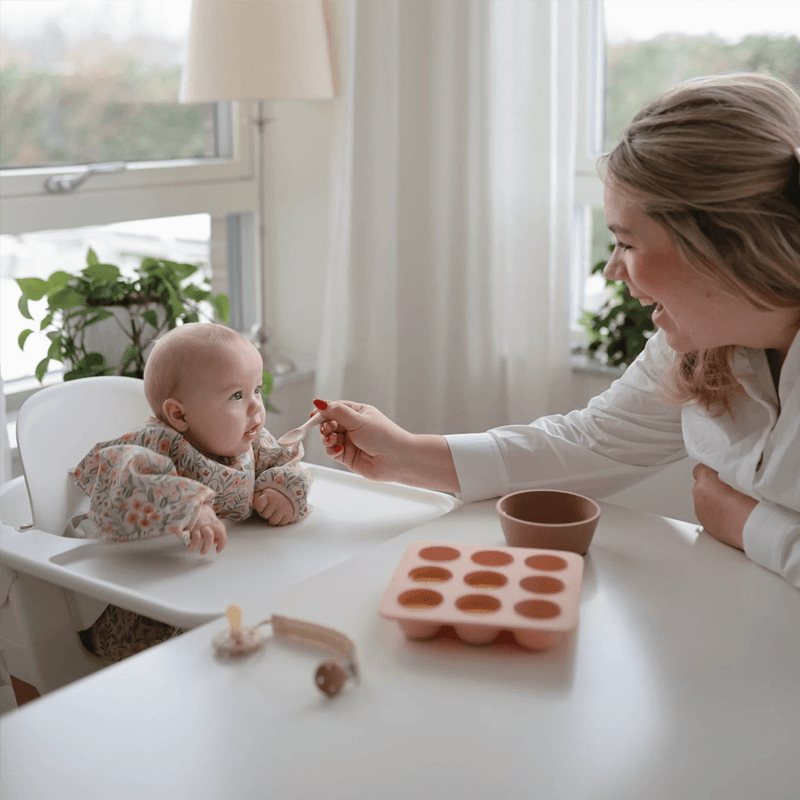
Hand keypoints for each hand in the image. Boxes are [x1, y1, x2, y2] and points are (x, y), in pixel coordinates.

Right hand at [181, 504, 226, 554]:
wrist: (185, 503)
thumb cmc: (197, 512)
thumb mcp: (207, 516)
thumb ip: (212, 526)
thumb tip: (215, 540)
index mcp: (213, 521)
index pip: (222, 531)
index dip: (222, 542)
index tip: (218, 550)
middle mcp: (209, 523)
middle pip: (220, 532)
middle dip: (220, 543)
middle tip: (214, 550)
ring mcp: (201, 525)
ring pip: (209, 536)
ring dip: (207, 546)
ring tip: (202, 552)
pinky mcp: (192, 527)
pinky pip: (196, 539)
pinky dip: (194, 546)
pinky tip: (190, 547)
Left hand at [253, 487, 293, 525]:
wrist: (289, 495)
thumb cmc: (272, 497)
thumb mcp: (263, 493)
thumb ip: (255, 498)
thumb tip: (253, 507)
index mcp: (269, 495)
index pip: (259, 507)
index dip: (260, 508)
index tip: (263, 505)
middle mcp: (276, 501)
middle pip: (265, 515)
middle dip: (267, 513)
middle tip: (271, 509)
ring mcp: (283, 508)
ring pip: (273, 521)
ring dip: (273, 519)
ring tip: (275, 513)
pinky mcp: (289, 514)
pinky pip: (281, 524)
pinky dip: (280, 521)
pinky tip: (281, 515)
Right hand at [313, 399, 459, 491]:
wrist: (398, 460)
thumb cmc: (384, 436)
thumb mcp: (358, 420)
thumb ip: (336, 412)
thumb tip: (318, 402)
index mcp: (357, 413)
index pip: (334, 408)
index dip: (323, 411)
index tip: (313, 415)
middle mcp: (353, 427)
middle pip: (328, 423)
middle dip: (324, 426)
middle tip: (327, 429)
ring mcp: (350, 442)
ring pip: (328, 438)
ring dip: (326, 438)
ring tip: (332, 440)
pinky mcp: (347, 456)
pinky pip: (332, 452)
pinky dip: (332, 450)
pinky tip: (339, 450)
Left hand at [692, 463, 756, 550]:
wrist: (755, 527)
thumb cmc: (752, 502)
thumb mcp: (743, 475)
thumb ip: (730, 471)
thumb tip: (731, 470)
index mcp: (705, 481)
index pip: (700, 469)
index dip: (712, 471)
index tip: (723, 473)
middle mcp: (699, 496)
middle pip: (703, 486)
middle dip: (715, 486)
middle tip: (733, 489)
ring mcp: (701, 512)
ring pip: (705, 502)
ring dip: (716, 502)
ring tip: (736, 504)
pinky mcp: (707, 526)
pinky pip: (709, 516)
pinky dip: (718, 515)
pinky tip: (733, 516)